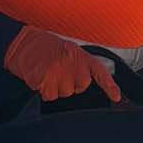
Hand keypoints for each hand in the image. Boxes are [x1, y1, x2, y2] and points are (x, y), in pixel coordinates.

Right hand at [2, 26, 121, 102]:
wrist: (26, 44)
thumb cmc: (48, 48)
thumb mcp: (70, 52)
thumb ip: (81, 66)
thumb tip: (85, 84)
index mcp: (81, 56)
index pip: (100, 73)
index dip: (110, 86)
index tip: (116, 98)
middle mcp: (73, 65)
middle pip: (79, 88)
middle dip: (69, 83)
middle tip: (59, 70)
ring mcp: (60, 73)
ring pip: (64, 94)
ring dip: (55, 87)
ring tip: (48, 72)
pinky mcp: (46, 81)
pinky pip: (50, 96)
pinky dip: (44, 90)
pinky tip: (41, 77)